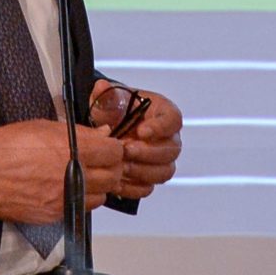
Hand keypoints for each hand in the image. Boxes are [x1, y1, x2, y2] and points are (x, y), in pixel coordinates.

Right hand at [0, 119, 124, 224]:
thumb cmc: (10, 144)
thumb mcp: (44, 127)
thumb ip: (78, 132)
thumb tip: (104, 133)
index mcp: (73, 149)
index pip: (114, 152)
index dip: (115, 148)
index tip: (108, 147)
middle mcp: (74, 176)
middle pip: (113, 177)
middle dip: (112, 168)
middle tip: (101, 162)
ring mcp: (65, 198)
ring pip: (101, 197)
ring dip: (99, 186)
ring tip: (86, 177)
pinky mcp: (55, 215)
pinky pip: (81, 209)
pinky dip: (82, 200)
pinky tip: (70, 190)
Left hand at [90, 80, 182, 199]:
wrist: (105, 128)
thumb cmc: (113, 110)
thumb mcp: (107, 99)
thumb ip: (105, 94)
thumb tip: (102, 87)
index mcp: (163, 112)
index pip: (173, 119)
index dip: (160, 127)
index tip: (141, 131)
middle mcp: (168, 137)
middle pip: (172, 149)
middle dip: (148, 152)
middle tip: (126, 150)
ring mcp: (161, 160)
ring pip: (165, 171)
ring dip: (143, 171)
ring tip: (122, 166)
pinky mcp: (149, 177)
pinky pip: (149, 187)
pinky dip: (133, 186)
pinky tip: (118, 181)